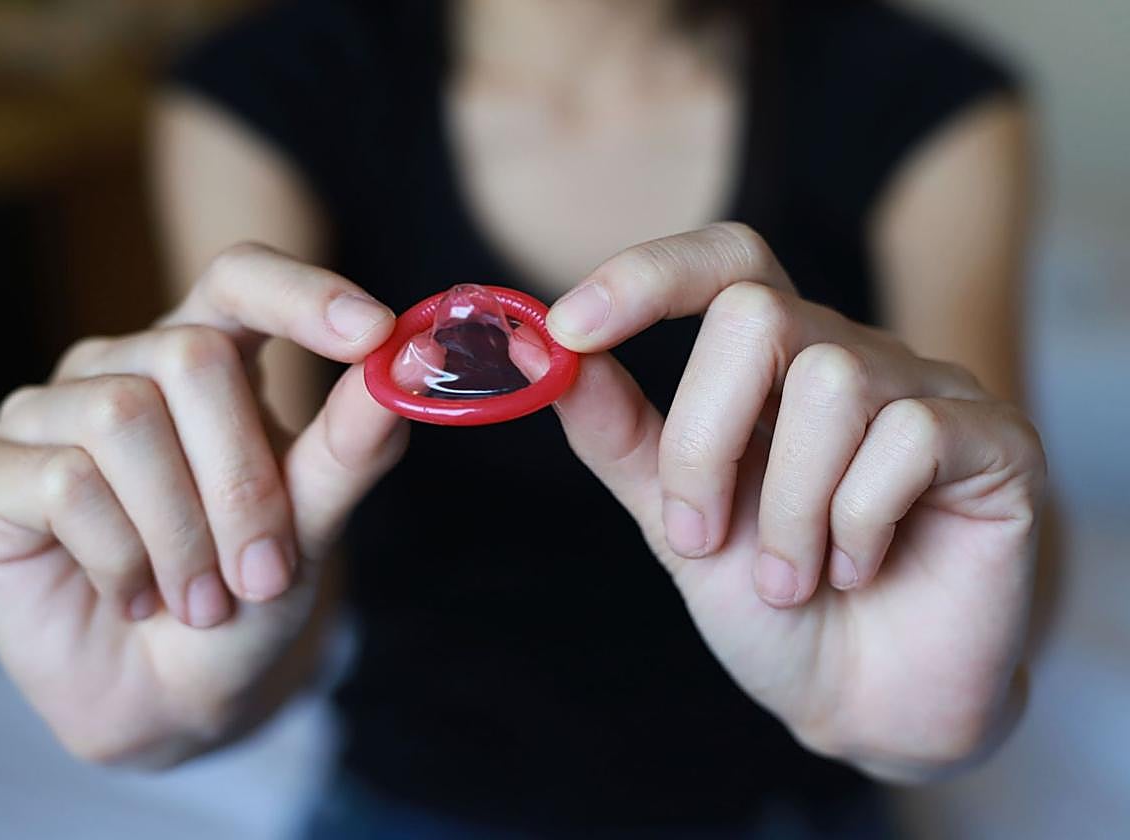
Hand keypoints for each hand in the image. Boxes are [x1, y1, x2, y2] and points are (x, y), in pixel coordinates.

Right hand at [0, 244, 406, 764]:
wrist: (172, 697)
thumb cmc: (246, 596)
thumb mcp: (312, 525)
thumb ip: (350, 447)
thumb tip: (401, 372)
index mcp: (206, 357)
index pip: (242, 275)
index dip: (303, 293)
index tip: (374, 332)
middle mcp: (122, 367)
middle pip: (191, 356)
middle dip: (245, 482)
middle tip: (261, 574)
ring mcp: (47, 414)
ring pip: (123, 418)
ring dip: (184, 533)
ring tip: (201, 598)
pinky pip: (64, 483)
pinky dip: (122, 558)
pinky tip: (133, 595)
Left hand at [547, 224, 1046, 780]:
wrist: (866, 704)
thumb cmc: (776, 607)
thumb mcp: (677, 522)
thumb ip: (621, 436)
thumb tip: (540, 357)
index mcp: (776, 367)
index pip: (724, 262)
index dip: (647, 275)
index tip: (568, 329)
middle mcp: (852, 358)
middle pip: (757, 314)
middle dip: (704, 441)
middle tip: (701, 536)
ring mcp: (930, 392)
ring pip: (834, 383)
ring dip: (790, 509)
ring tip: (795, 578)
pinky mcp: (996, 442)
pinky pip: (911, 439)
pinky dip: (859, 524)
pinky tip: (860, 568)